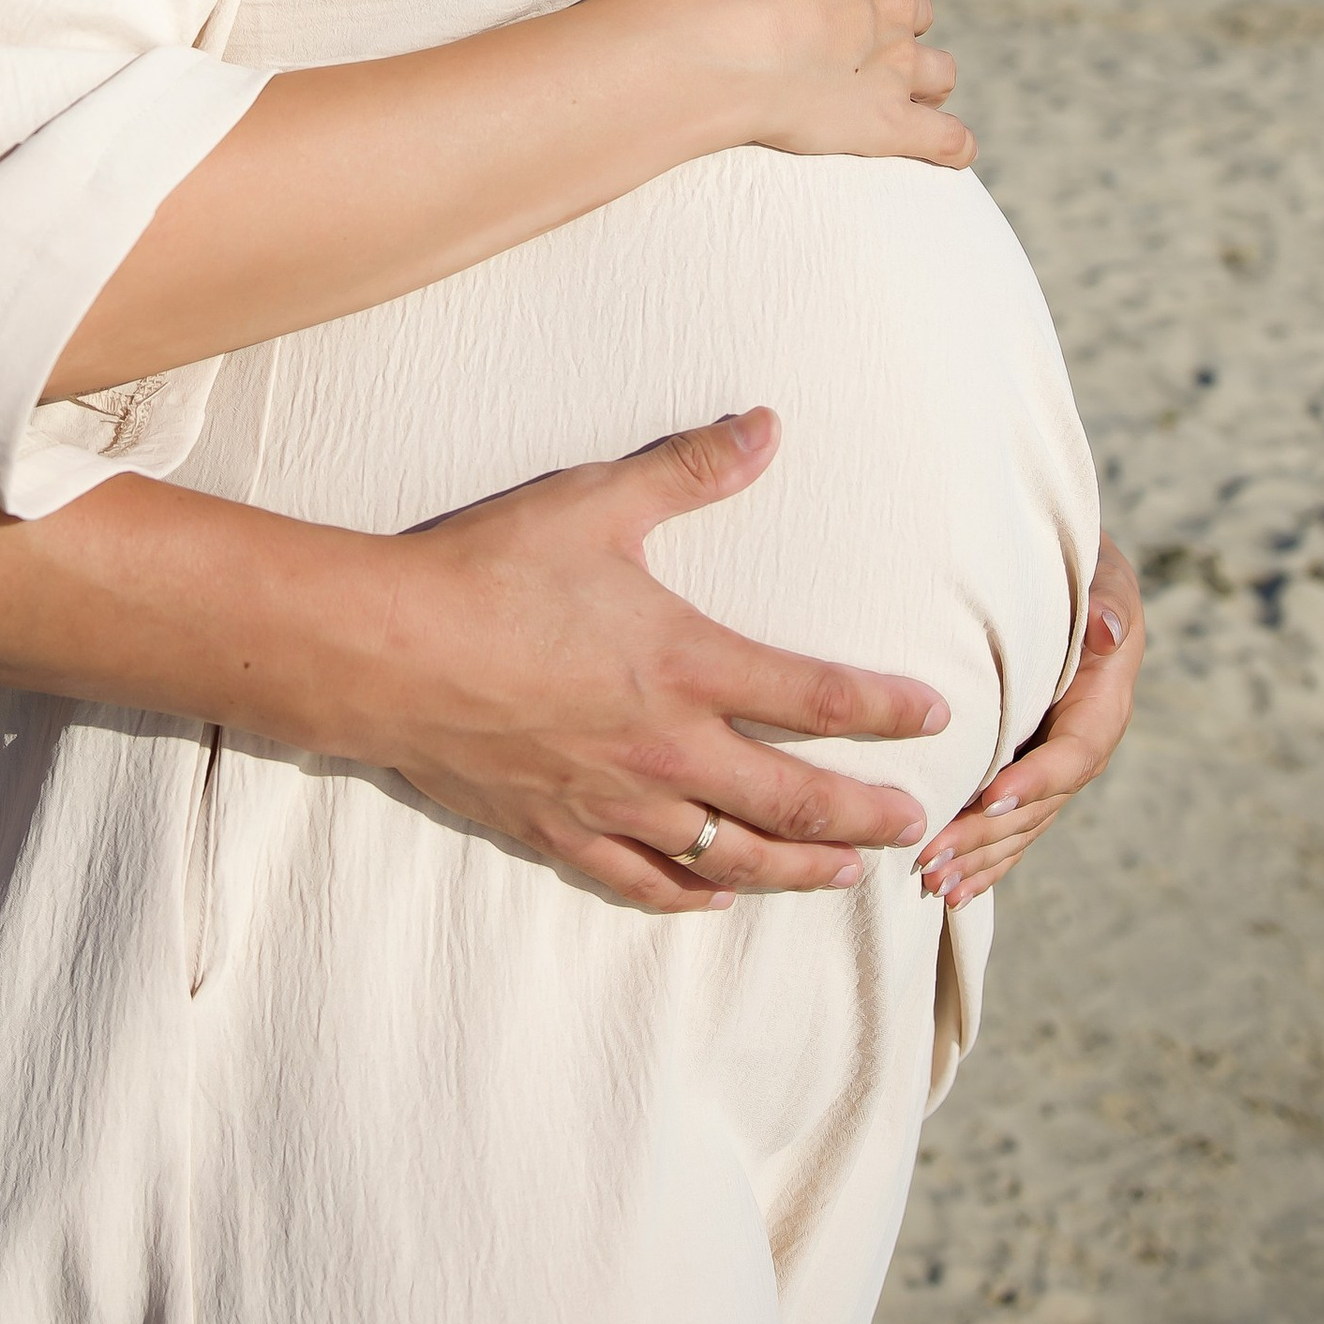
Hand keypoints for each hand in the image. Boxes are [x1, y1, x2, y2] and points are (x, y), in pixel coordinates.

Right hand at [367, 409, 951, 915]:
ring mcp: (612, 800)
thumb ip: (690, 467)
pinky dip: (689, 895)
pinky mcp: (557, 831)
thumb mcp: (596, 501)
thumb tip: (768, 426)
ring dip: (796, 871)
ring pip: (728, 857)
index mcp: (686, 664)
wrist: (386, 652)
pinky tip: (714, 897)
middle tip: (912, 826)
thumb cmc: (489, 569)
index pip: (816, 697)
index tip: (936, 717)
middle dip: (860, 817)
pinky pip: (641, 882)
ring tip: (844, 877)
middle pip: (790, 802)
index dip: (884, 710)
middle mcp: (666, 748)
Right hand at [645, 0, 973, 169]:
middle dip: (897, 34)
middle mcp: (891, 3)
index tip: (834, 10)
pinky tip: (952, 153)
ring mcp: (896, 64)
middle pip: (916, 17)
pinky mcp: (890, 122)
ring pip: (940, 73)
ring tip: (903, 100)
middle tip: (857, 57)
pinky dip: (954, 146)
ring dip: (927, 85)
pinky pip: (947, 139)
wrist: (715, 41)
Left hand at [916, 539, 1143, 909]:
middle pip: (1039, 806)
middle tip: (935, 860)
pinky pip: (1012, 827)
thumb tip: (1108, 631)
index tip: (991, 798)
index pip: (1073, 754)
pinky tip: (951, 891)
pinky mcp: (1029, 775)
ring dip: (980, 858)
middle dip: (988, 836)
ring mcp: (1055, 768)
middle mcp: (1082, 747)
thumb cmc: (1081, 573)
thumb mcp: (1102, 577)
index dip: (1035, 780)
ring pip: (1021, 827)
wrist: (1074, 586)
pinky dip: (985, 859)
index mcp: (1104, 706)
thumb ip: (1106, 604)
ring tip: (934, 885)